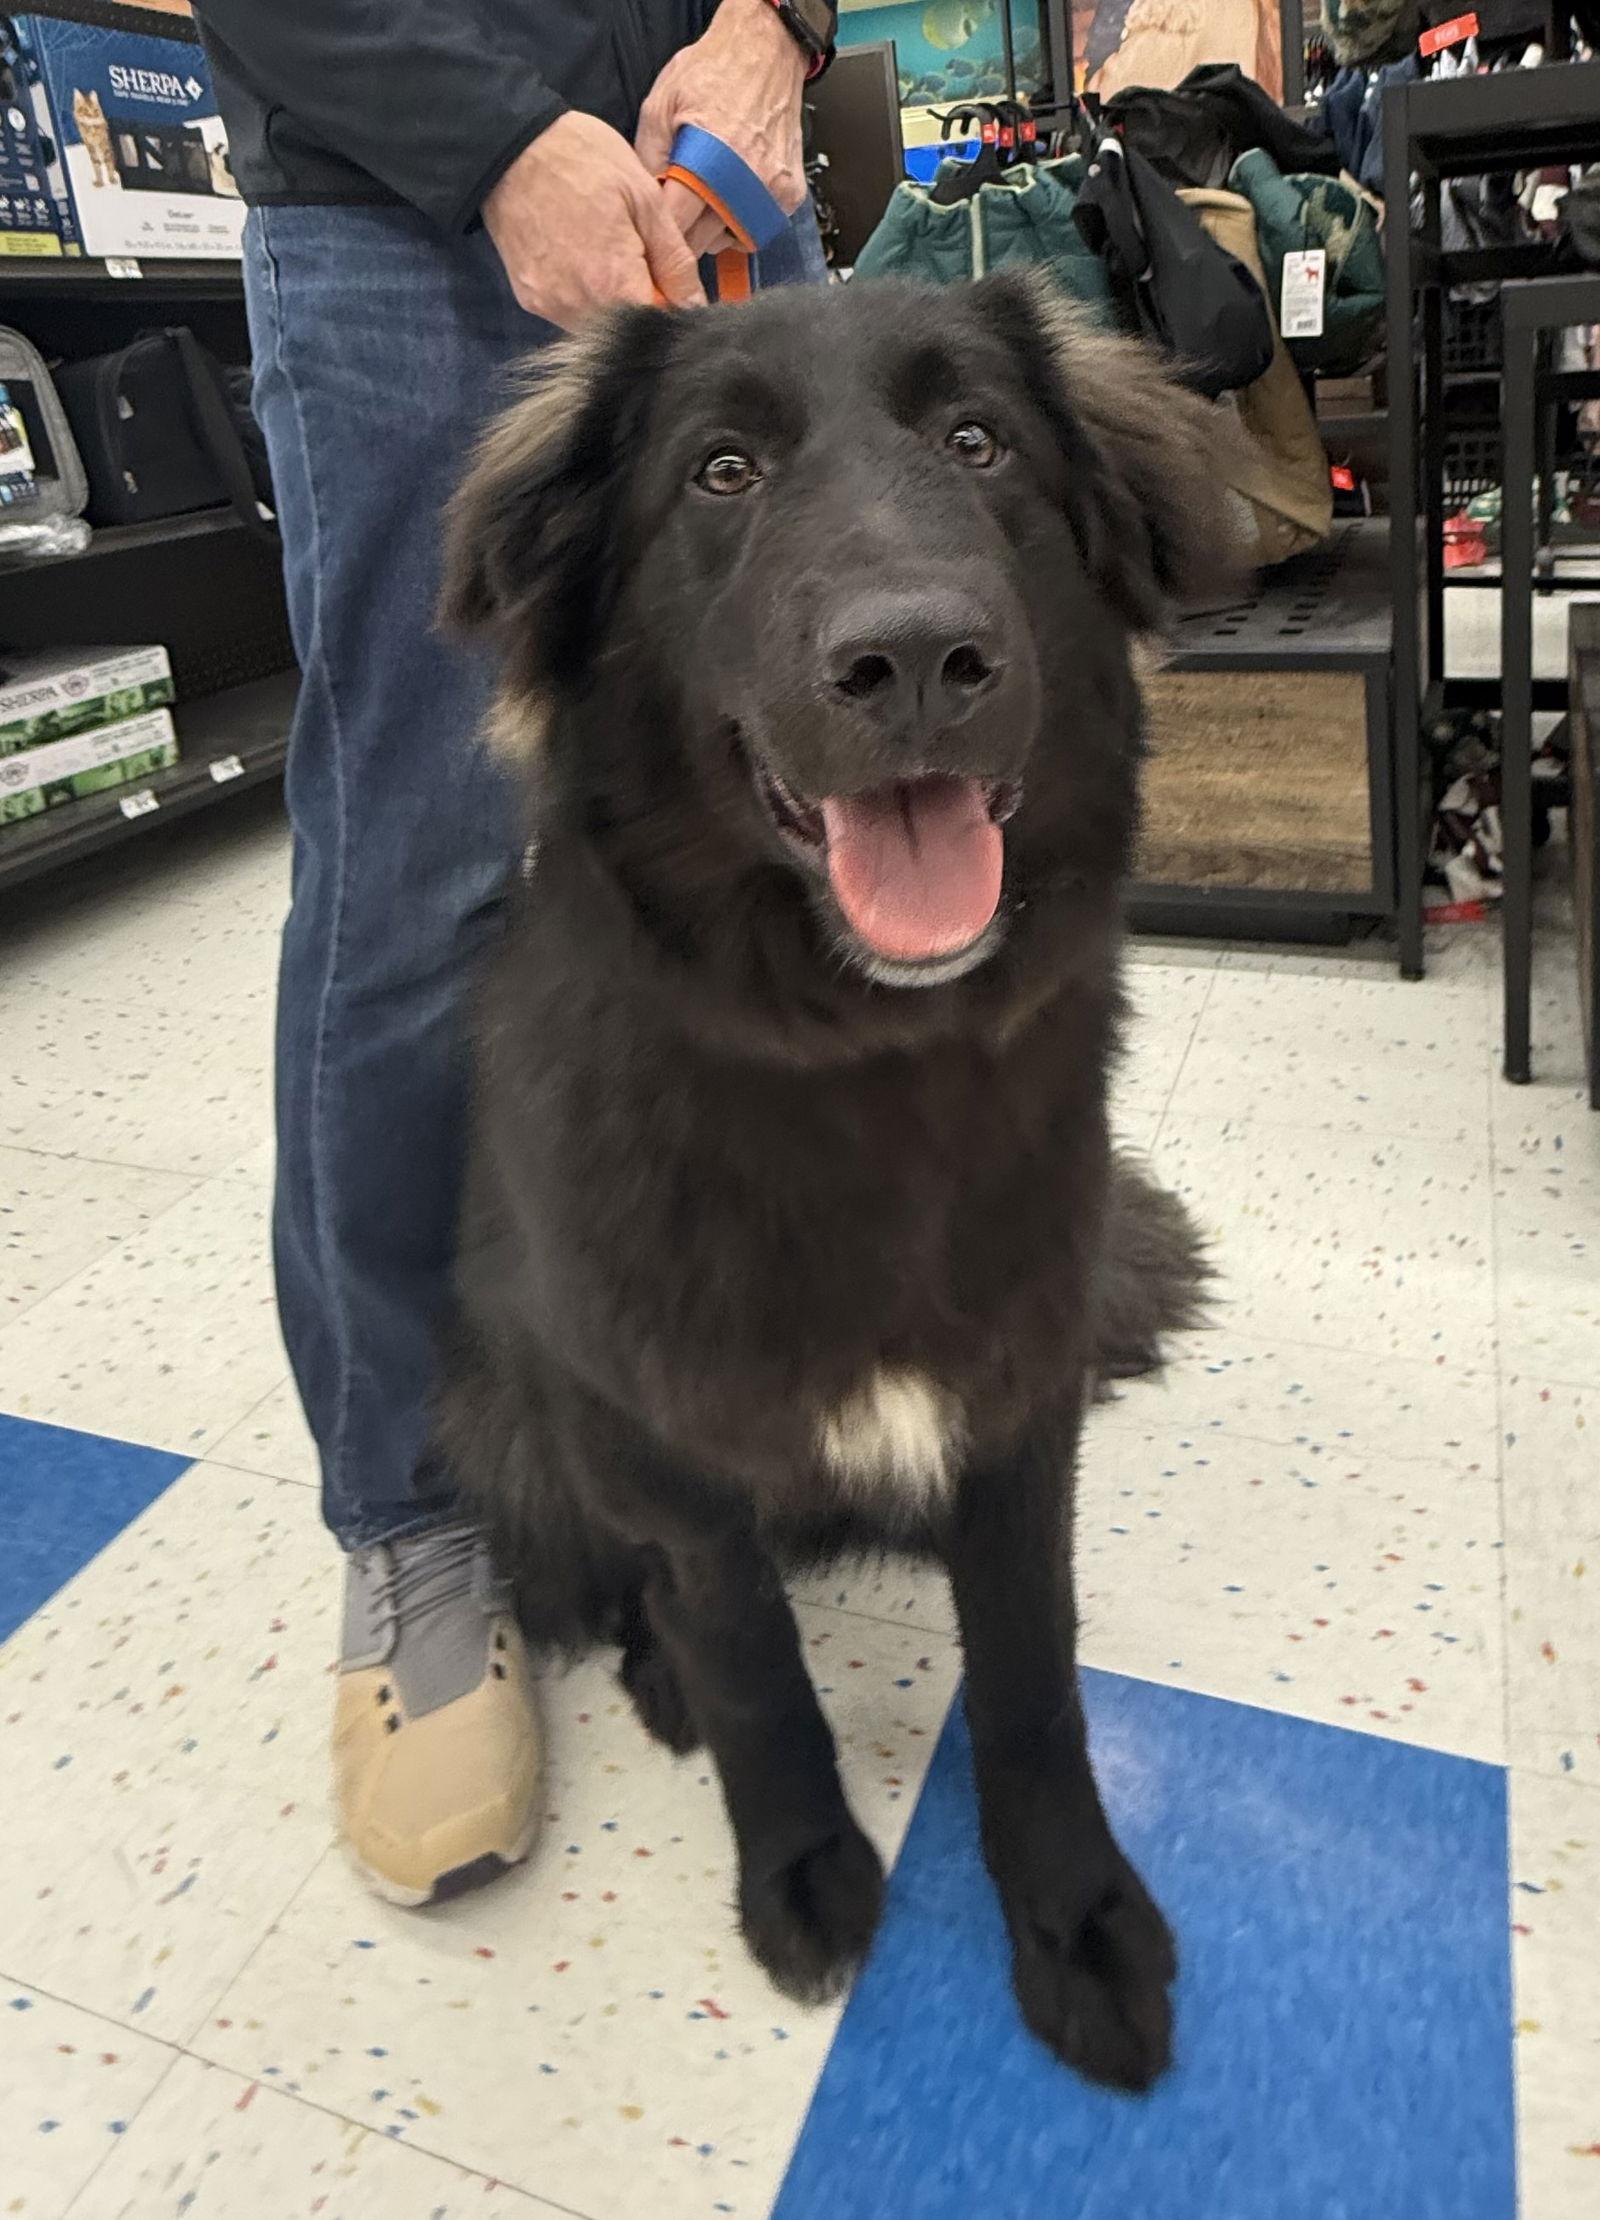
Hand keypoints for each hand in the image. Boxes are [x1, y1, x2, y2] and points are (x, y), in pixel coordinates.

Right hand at [483, 110, 703, 328]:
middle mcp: (577, 308)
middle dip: (641, 303)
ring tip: (605, 251)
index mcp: (612, 285)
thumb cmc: (583, 159)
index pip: (656, 327)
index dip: (671, 308)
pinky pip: (568, 312)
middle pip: (625, 330)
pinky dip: (583, 295)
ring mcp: (548, 306)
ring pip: (597, 324)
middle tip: (637, 254)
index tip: (670, 279)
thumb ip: (675, 261)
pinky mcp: (529, 299)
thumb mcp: (644, 199)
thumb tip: (697, 305)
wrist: (508, 145)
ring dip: (611, 301)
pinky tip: (581, 256)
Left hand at [635, 0, 807, 259]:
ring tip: (702, 197)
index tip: (650, 229)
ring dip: (709, 230)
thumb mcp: (660, 104)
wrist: (765, 53)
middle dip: (682, 232)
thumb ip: (647, 158)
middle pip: (701, 241)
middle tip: (675, 209)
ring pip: (727, 242)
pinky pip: (754, 231)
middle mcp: (745, 182)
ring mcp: (771, 192)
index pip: (676, 226)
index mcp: (710, 160)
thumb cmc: (712, 73)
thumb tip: (645, 202)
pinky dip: (736, 222)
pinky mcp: (789, 196)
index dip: (658, 232)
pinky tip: (727, 195)